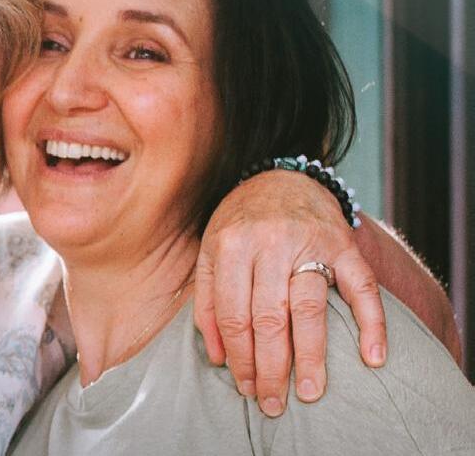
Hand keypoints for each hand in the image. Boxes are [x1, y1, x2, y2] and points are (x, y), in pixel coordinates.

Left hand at [194, 170, 385, 416]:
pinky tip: (373, 357)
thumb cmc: (240, 221)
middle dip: (271, 368)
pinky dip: (371, 322)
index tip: (247, 387)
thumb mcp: (211, 250)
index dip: (239, 358)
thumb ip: (207, 300)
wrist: (281, 177)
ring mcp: (310, 242)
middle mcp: (271, 243)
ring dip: (312, 356)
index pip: (234, 316)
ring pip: (310, 307)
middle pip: (270, 318)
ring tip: (312, 392)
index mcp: (232, 245)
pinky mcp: (342, 243)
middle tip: (274, 403)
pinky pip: (361, 284)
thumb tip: (216, 357)